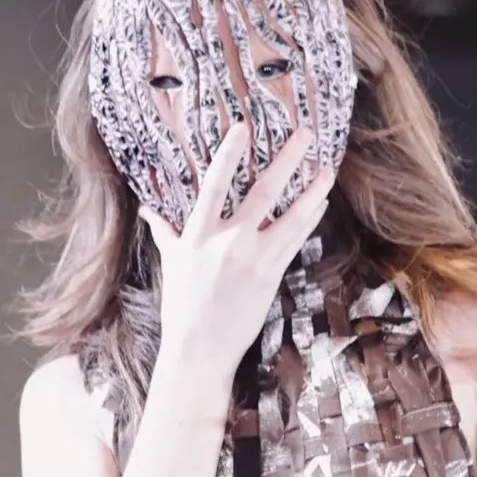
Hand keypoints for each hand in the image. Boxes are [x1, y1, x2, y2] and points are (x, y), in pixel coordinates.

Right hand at [139, 119, 333, 387]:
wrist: (201, 348)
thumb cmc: (182, 307)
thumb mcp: (171, 265)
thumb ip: (166, 233)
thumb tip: (149, 212)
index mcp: (198, 234)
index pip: (214, 183)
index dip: (229, 154)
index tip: (243, 128)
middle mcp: (228, 241)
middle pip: (264, 192)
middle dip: (287, 160)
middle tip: (306, 135)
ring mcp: (253, 258)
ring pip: (291, 216)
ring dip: (312, 191)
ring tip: (328, 169)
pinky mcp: (271, 276)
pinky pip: (295, 241)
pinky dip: (308, 220)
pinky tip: (319, 204)